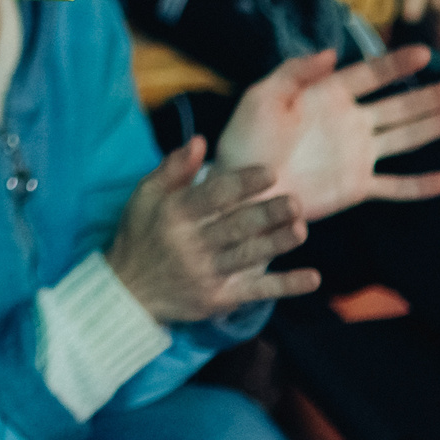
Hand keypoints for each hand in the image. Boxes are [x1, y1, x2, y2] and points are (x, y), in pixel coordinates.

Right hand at [106, 139, 318, 323]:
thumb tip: (199, 140)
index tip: (270, 173)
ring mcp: (205, 273)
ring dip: (277, 243)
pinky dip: (285, 285)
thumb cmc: (139, 236)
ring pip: (248, 256)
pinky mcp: (218, 299)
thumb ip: (173, 168)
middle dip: (267, 214)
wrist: (127, 292)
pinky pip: (256, 292)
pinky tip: (312, 278)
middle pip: (236, 226)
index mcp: (174, 214)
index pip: (214, 195)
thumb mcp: (145, 196)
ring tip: (300, 230)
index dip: (243, 183)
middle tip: (295, 202)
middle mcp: (190, 244)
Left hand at [218, 46, 439, 221]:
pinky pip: (394, 186)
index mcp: (327, 96)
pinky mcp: (355, 187)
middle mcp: (350, 122)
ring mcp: (356, 155)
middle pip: (402, 105)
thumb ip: (293, 72)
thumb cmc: (244, 138)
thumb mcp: (261, 96)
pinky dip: (420, 186)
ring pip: (408, 138)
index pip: (370, 75)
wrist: (242, 187)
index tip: (425, 53)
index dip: (396, 65)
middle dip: (436, 95)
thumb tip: (329, 52)